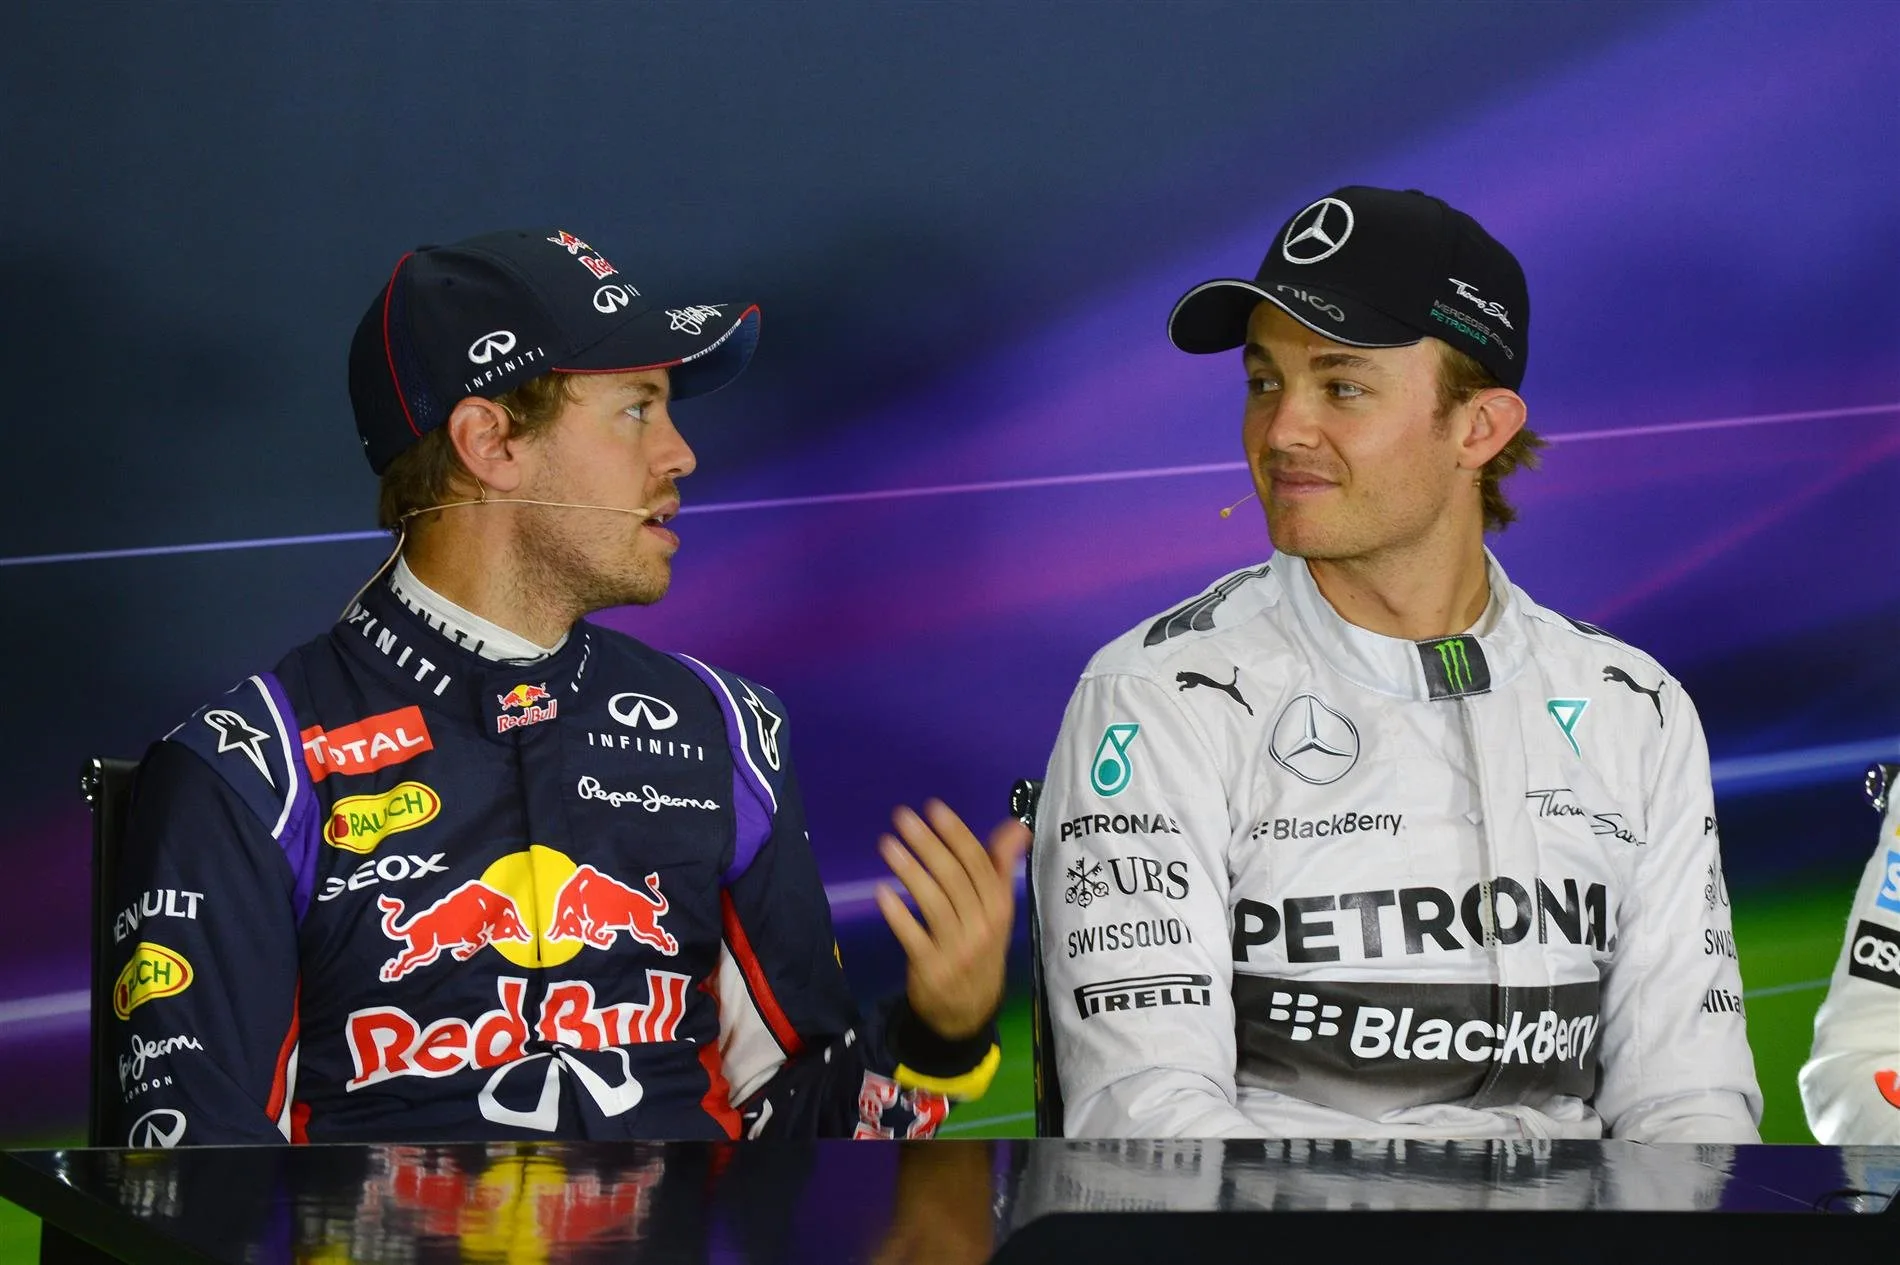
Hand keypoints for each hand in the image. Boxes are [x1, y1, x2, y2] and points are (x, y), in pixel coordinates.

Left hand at [874, 798, 1028, 1041]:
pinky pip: (914, 936)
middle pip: (955, 878)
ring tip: (888, 846)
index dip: (957, 834)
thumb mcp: (997, 911)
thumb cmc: (980, 948)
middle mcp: (983, 926)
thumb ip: (1000, 867)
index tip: (934, 808)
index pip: (980, 864)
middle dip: (929, 844)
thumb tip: (1017, 826)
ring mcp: (957, 949)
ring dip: (910, 870)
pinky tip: (882, 892)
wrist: (968, 1011)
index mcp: (999, 908)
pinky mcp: (932, 968)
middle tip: (903, 818)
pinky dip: (898, 914)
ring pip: (934, 903)